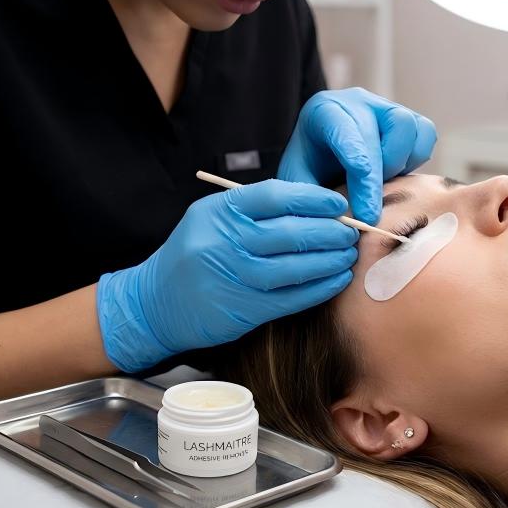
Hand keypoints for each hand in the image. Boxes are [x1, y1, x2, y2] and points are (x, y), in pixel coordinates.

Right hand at [96, 179, 357, 372]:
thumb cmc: (193, 255)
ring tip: (348, 255)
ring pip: (293, 266)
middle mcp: (223, 242)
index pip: (274, 196)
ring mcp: (232, 277)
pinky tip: (336, 280)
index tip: (338, 204)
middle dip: (329, 232)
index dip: (313, 199)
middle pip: (289, 232)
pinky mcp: (242, 310)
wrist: (154, 303)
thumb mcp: (211, 219)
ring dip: (329, 261)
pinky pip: (290, 298)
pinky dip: (319, 288)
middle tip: (352, 232)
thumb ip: (253, 210)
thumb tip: (314, 206)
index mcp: (218, 212)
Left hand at [278, 87, 436, 225]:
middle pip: (386, 128)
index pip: (348, 134)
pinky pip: (425, 135)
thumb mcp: (298, 181)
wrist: (321, 153)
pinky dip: (415, 160)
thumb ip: (311, 198)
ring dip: (398, 165)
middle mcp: (358, 102)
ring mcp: (385, 106)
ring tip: (378, 183)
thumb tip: (338, 224)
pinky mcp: (408, 118)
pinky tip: (394, 173)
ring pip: (409, 129)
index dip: (361, 176)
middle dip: (381, 178)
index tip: (366, 214)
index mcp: (324, 110)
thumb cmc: (309, 167)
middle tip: (372, 217)